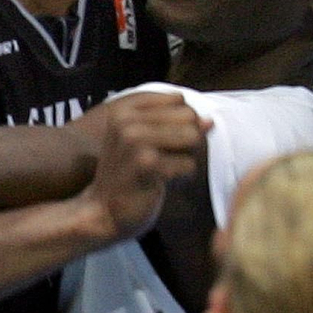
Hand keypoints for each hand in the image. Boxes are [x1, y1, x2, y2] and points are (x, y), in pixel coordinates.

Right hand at [81, 93, 206, 242]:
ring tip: (165, 170)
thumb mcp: (141, 141)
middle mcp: (127, 121)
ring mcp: (136, 141)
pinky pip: (189, 164)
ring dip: (186, 158)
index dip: (181, 121)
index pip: (178, 100)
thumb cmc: (127, 176)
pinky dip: (182, 178)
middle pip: (189, 116)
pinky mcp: (147, 164)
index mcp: (124, 110)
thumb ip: (173, 125)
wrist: (103, 212)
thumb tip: (209, 120)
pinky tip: (162, 184)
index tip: (164, 142)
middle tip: (167, 160)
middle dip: (188, 140)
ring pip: (193, 137)